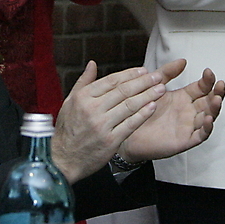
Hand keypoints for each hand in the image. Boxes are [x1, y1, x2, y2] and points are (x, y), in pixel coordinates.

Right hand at [51, 61, 172, 182]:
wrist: (63, 159)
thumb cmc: (68, 130)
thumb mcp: (69, 102)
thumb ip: (83, 82)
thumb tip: (93, 63)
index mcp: (83, 97)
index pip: (111, 81)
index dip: (129, 74)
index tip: (143, 70)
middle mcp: (92, 109)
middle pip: (123, 91)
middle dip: (143, 82)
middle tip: (157, 76)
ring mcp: (102, 125)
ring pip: (130, 106)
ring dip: (148, 96)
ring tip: (160, 89)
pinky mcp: (111, 141)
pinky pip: (131, 124)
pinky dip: (143, 115)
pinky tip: (153, 107)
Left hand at [118, 65, 224, 163]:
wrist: (127, 129)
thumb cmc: (141, 109)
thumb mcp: (154, 86)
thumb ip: (167, 73)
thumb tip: (182, 60)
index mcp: (184, 97)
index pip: (202, 88)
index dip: (207, 80)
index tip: (208, 72)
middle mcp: (189, 111)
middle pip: (209, 101)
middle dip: (217, 93)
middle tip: (220, 85)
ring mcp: (188, 126)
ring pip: (209, 117)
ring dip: (215, 108)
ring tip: (216, 99)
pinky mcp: (185, 140)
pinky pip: (200, 135)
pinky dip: (206, 128)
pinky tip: (208, 119)